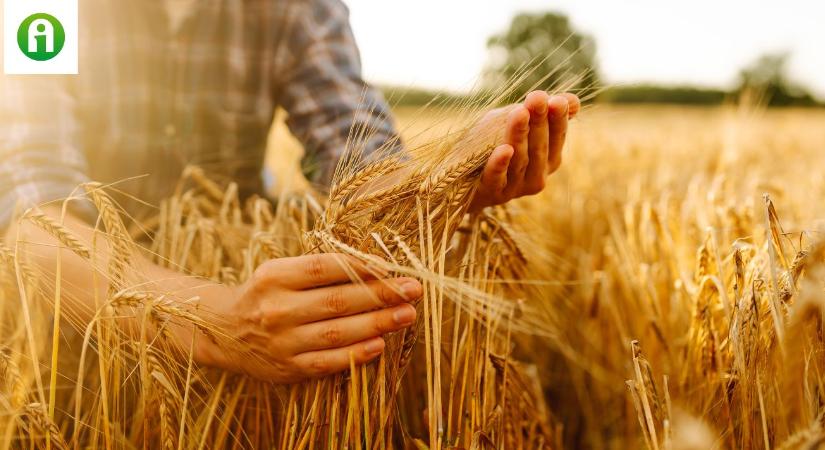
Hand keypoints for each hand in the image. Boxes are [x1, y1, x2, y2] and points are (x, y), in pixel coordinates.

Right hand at [197, 254, 420, 383]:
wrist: (224, 331)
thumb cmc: (265, 294)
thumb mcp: (281, 271)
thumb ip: (320, 268)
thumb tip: (376, 266)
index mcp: (275, 276)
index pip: (325, 268)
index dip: (362, 267)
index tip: (393, 267)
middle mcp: (277, 308)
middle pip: (337, 300)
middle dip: (381, 294)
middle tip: (413, 290)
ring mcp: (282, 341)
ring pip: (337, 332)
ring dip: (378, 323)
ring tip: (407, 315)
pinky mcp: (287, 368)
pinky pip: (327, 361)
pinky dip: (356, 354)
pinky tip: (381, 344)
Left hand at [469, 91, 579, 209]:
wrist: (459, 178)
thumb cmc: (491, 145)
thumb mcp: (513, 123)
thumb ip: (540, 113)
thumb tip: (573, 100)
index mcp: (548, 159)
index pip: (557, 137)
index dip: (557, 119)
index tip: (556, 99)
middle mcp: (536, 176)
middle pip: (540, 148)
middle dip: (539, 121)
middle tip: (537, 98)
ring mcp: (515, 187)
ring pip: (520, 160)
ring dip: (519, 136)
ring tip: (520, 113)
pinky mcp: (491, 193)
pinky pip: (497, 178)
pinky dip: (500, 164)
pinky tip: (503, 149)